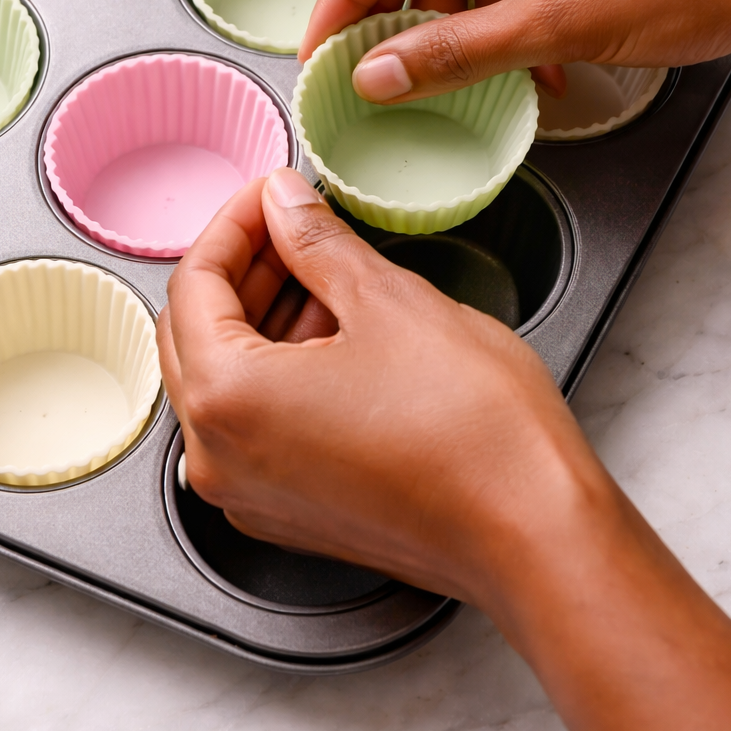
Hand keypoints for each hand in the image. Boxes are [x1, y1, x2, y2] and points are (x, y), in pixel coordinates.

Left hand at [160, 169, 730, 730]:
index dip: (235, 223)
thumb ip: (317, 243)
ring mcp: (251, 496)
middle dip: (243, 269)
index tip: (274, 194)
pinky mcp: (290, 514)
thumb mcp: (388, 302)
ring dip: (263, 319)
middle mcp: (218, 458)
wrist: (536, 537)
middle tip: (294, 224)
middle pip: (197, 335)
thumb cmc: (473, 431)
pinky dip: (280, 373)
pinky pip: (256, 427)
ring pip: (226, 382)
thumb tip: (285, 204)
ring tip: (324, 273)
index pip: (195, 284)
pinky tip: (335, 336)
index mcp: (227, 399)